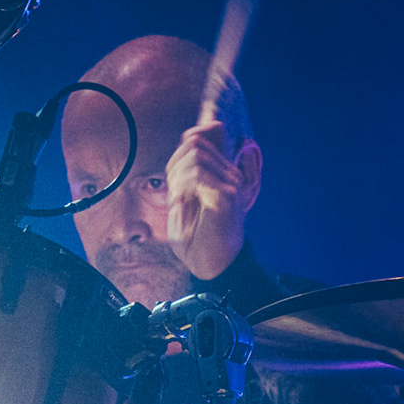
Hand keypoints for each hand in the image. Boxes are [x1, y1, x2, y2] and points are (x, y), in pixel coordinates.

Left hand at [164, 120, 251, 280]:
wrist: (210, 265)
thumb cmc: (197, 237)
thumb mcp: (183, 200)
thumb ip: (183, 174)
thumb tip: (184, 144)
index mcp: (220, 174)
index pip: (198, 138)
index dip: (177, 153)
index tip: (172, 181)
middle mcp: (229, 174)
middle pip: (195, 143)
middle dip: (175, 164)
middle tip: (174, 192)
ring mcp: (231, 183)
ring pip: (196, 157)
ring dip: (178, 177)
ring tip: (178, 200)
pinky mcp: (228, 195)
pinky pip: (200, 175)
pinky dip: (183, 187)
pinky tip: (181, 203)